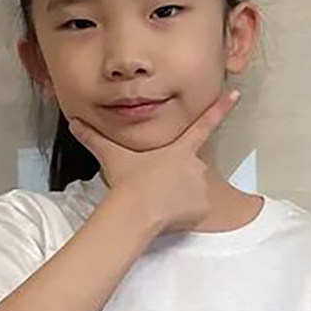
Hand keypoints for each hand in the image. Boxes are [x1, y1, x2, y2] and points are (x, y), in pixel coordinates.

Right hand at [68, 88, 238, 235]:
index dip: (221, 108)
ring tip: (162, 203)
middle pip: (191, 169)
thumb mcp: (111, 156)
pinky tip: (171, 216)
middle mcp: (195, 163)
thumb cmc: (126, 181)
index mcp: (179, 148)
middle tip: (158, 190)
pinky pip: (199, 210)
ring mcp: (202, 185)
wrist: (137, 209)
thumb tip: (74, 122)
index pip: (204, 124)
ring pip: (194, 191)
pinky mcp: (204, 206)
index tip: (236, 94)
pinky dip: (187, 214)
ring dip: (182, 197)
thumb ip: (94, 138)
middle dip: (178, 179)